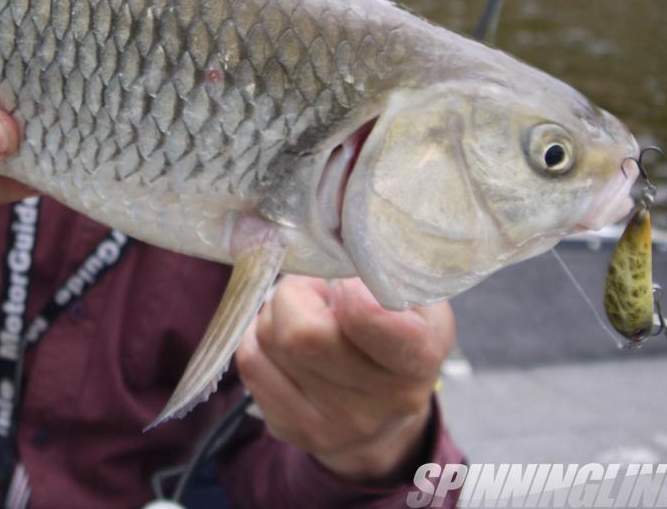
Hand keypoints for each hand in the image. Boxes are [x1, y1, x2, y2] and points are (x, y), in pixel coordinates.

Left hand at [234, 275, 454, 482]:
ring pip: (267, 339)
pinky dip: (258, 338)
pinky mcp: (289, 428)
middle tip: (314, 293)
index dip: (348, 291)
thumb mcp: (415, 298)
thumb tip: (337, 236)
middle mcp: (376, 403)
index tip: (347, 285)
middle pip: (300, 332)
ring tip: (304, 316)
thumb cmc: (398, 338)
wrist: (385, 417)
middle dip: (296, 294)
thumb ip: (386, 267)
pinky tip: (283, 340)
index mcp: (417, 359)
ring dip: (275, 314)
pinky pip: (249, 361)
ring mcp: (330, 425)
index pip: (368, 319)